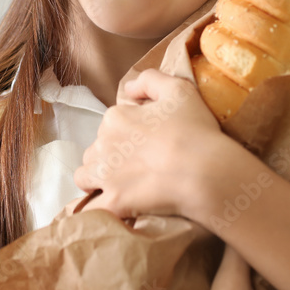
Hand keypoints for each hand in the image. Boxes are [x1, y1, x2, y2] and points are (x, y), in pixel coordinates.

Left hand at [73, 69, 225, 218]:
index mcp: (115, 118)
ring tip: (121, 186)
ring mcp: (105, 176)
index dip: (127, 133)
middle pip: (96, 151)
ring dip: (97, 181)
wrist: (204, 171)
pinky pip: (93, 209)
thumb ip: (150, 80)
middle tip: (137, 165)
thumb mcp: (179, 89)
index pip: (110, 125)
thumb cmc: (194, 129)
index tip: (146, 142)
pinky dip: (99, 208)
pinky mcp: (113, 203)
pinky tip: (112, 208)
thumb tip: (128, 90)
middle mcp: (103, 144)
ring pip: (86, 177)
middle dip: (110, 157)